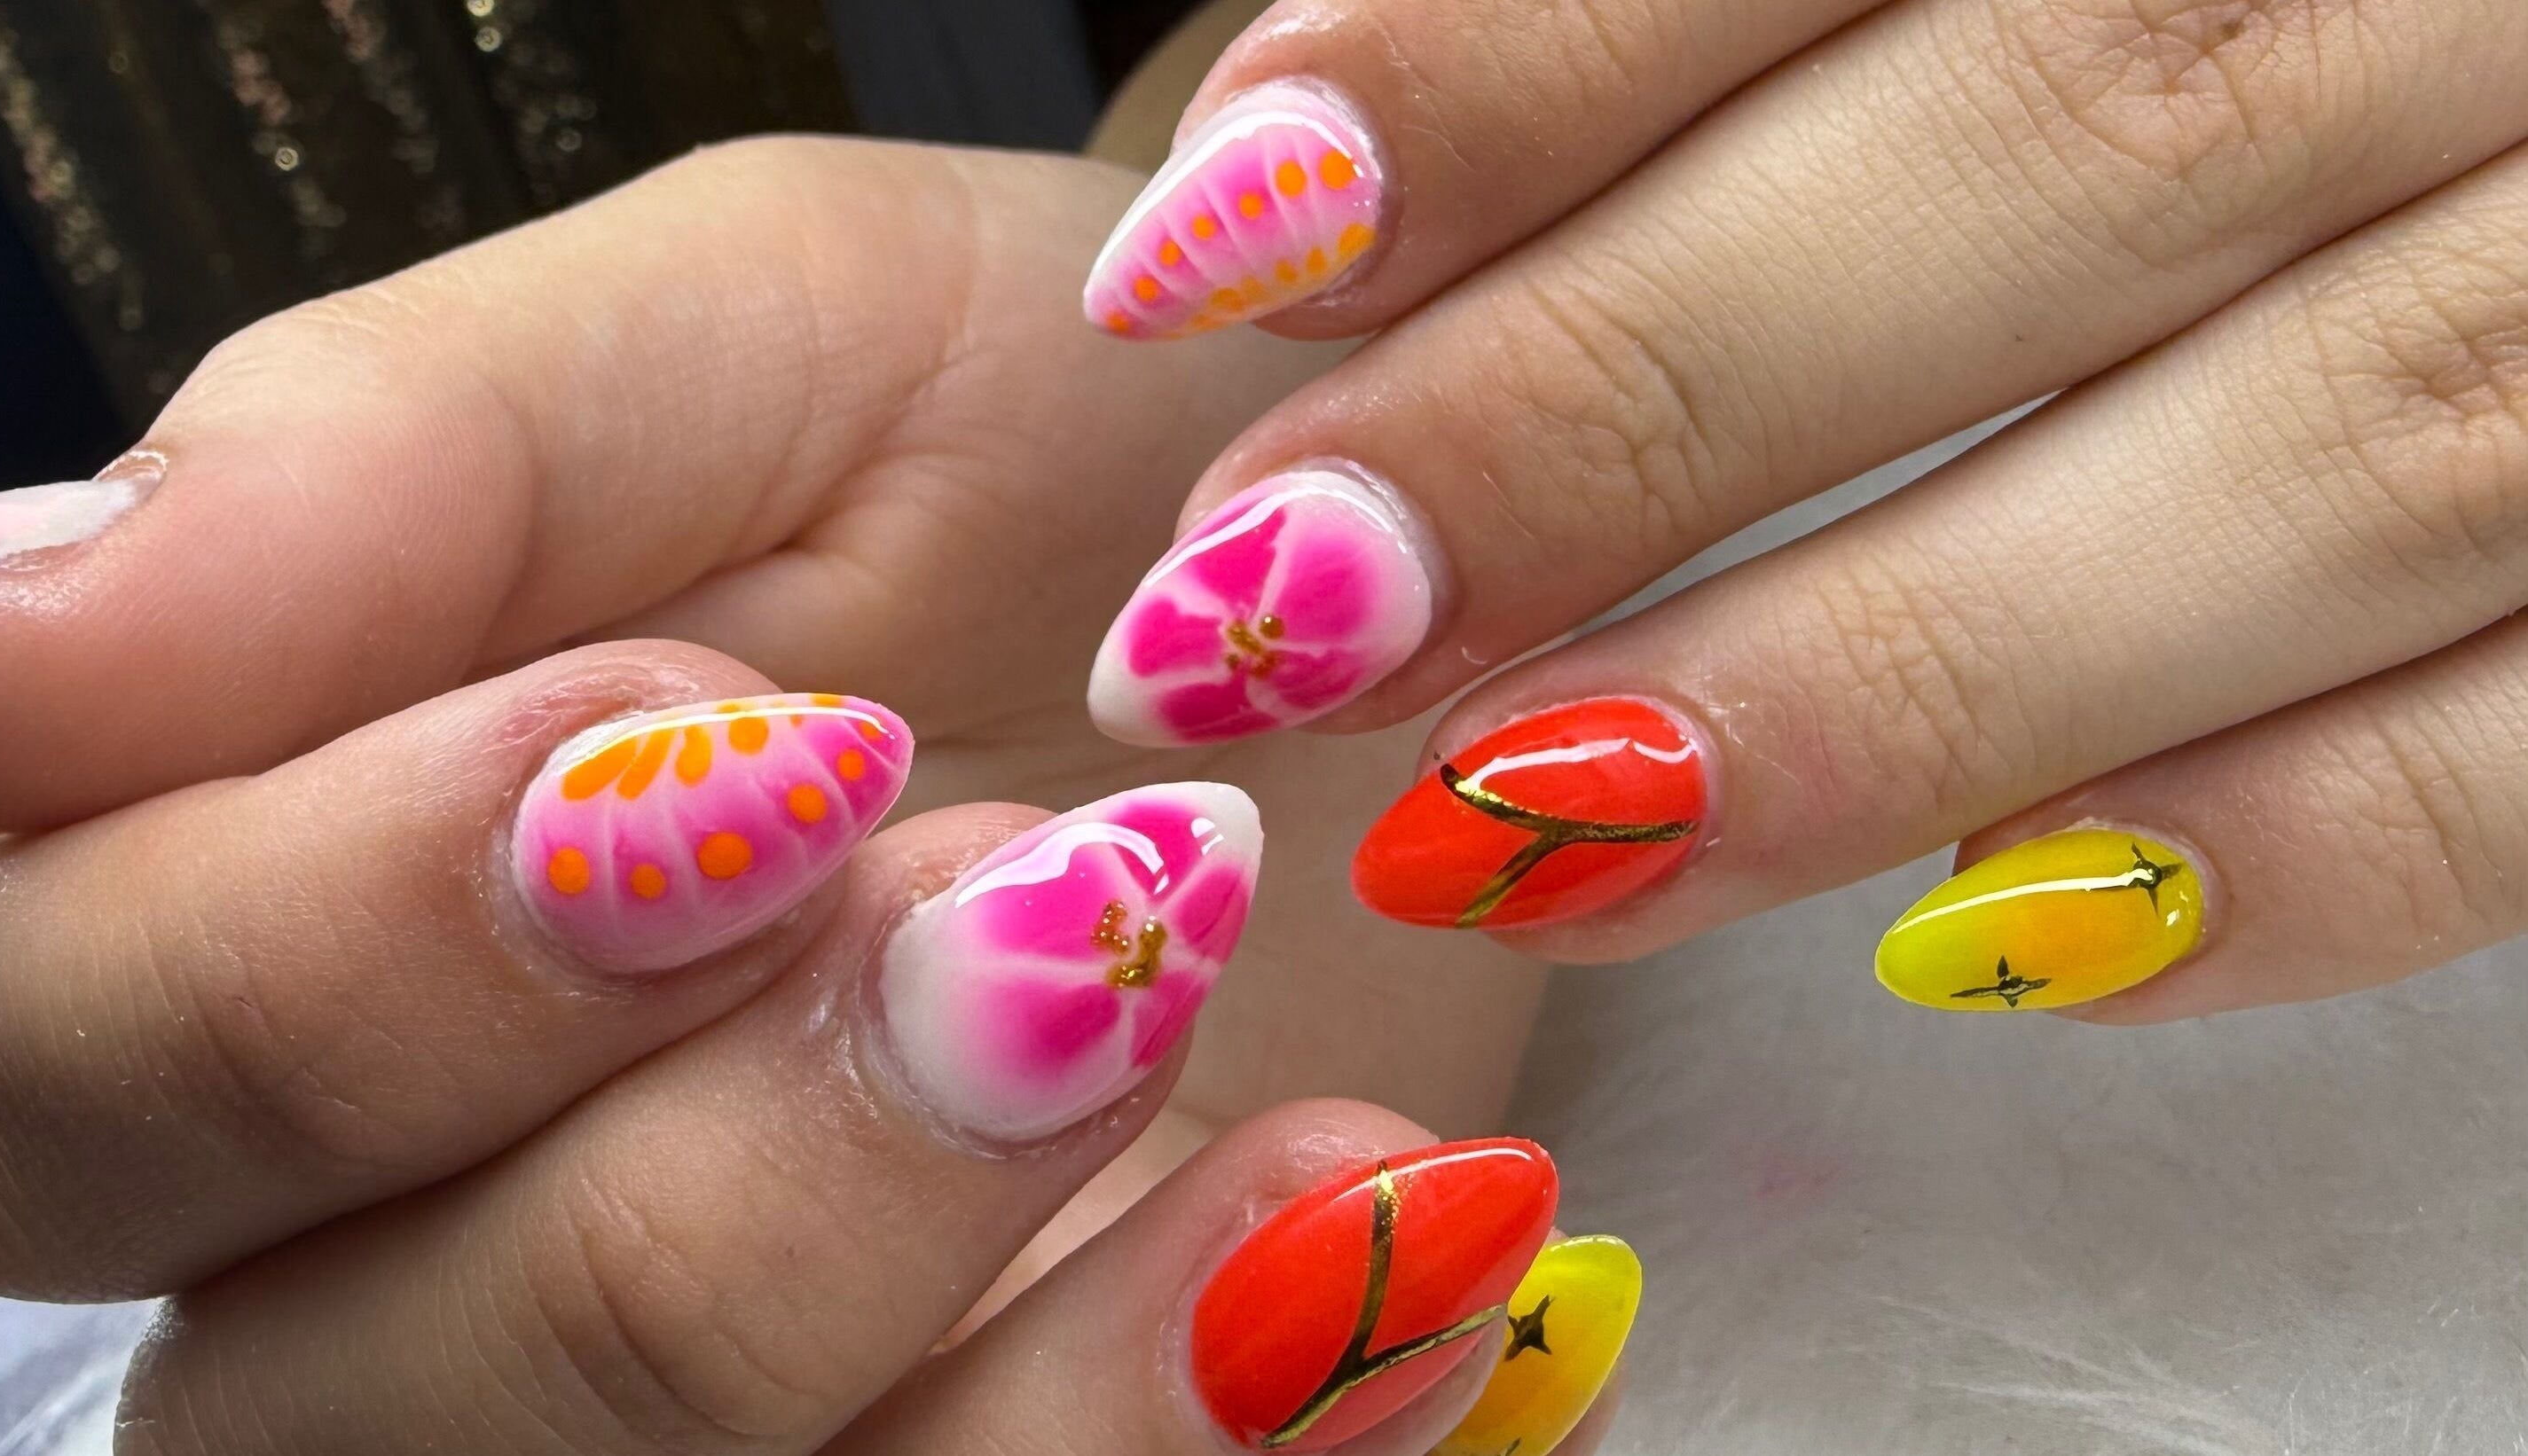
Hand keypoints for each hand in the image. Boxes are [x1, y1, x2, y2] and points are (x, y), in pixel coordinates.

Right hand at [0, 139, 1584, 1443]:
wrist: (1363, 597)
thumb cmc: (1034, 448)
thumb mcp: (752, 349)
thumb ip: (385, 473)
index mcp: (242, 926)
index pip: (58, 1079)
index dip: (356, 942)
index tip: (724, 727)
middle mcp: (393, 1248)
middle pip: (312, 1424)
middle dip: (692, 1195)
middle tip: (1028, 890)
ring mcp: (675, 1415)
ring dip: (945, 1349)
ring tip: (1180, 1006)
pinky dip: (1177, 1431)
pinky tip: (1349, 1195)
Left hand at [1075, 0, 2527, 1020]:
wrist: (2483, 90)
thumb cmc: (2152, 37)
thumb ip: (1665, 29)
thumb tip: (1284, 197)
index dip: (1511, 67)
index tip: (1227, 250)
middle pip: (2079, 142)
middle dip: (1636, 394)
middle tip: (1291, 599)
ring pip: (2334, 451)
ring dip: (1878, 681)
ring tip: (1509, 830)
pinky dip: (2282, 865)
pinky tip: (1969, 953)